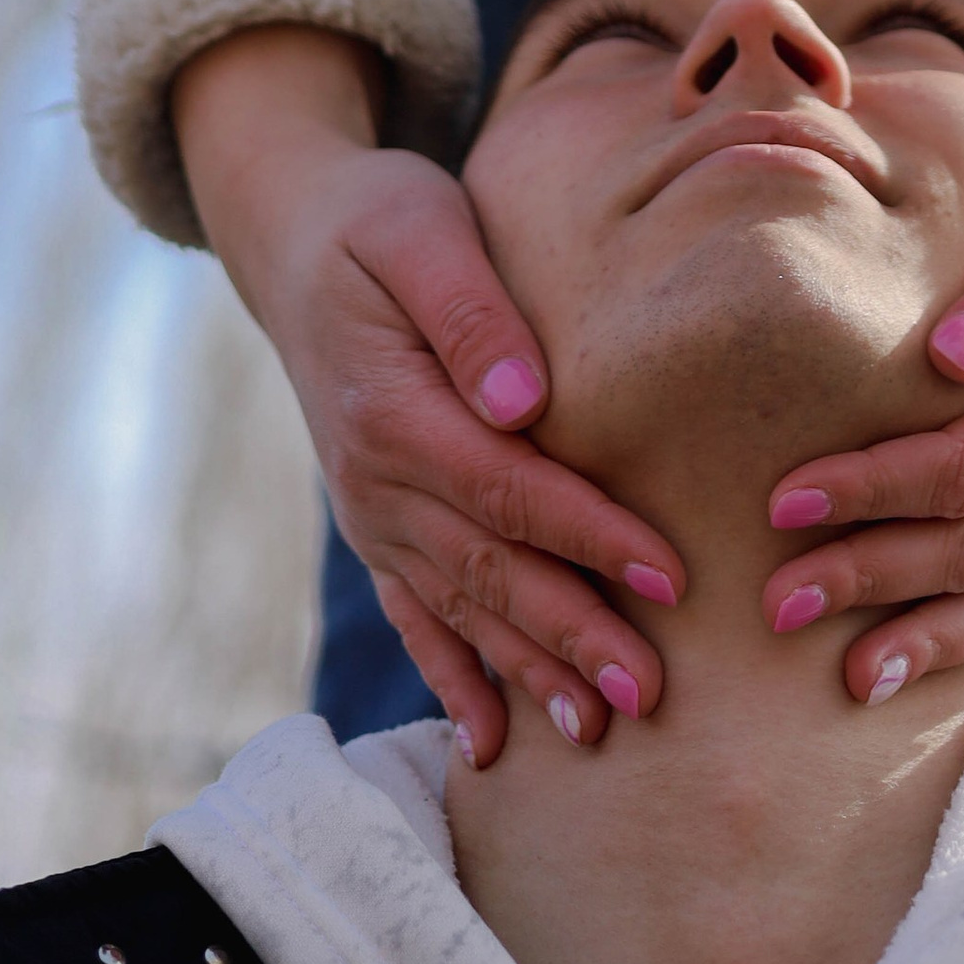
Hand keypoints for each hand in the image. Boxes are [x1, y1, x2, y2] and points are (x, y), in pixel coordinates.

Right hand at [172, 26, 684, 769]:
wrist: (294, 239)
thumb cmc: (376, 219)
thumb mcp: (417, 228)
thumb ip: (468, 309)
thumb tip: (524, 399)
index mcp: (392, 409)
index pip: (507, 488)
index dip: (588, 536)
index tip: (669, 575)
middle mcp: (375, 481)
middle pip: (490, 570)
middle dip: (572, 636)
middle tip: (652, 694)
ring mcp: (371, 513)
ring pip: (459, 608)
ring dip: (526, 673)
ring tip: (597, 733)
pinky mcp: (376, 524)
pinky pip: (413, 615)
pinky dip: (451, 679)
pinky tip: (490, 745)